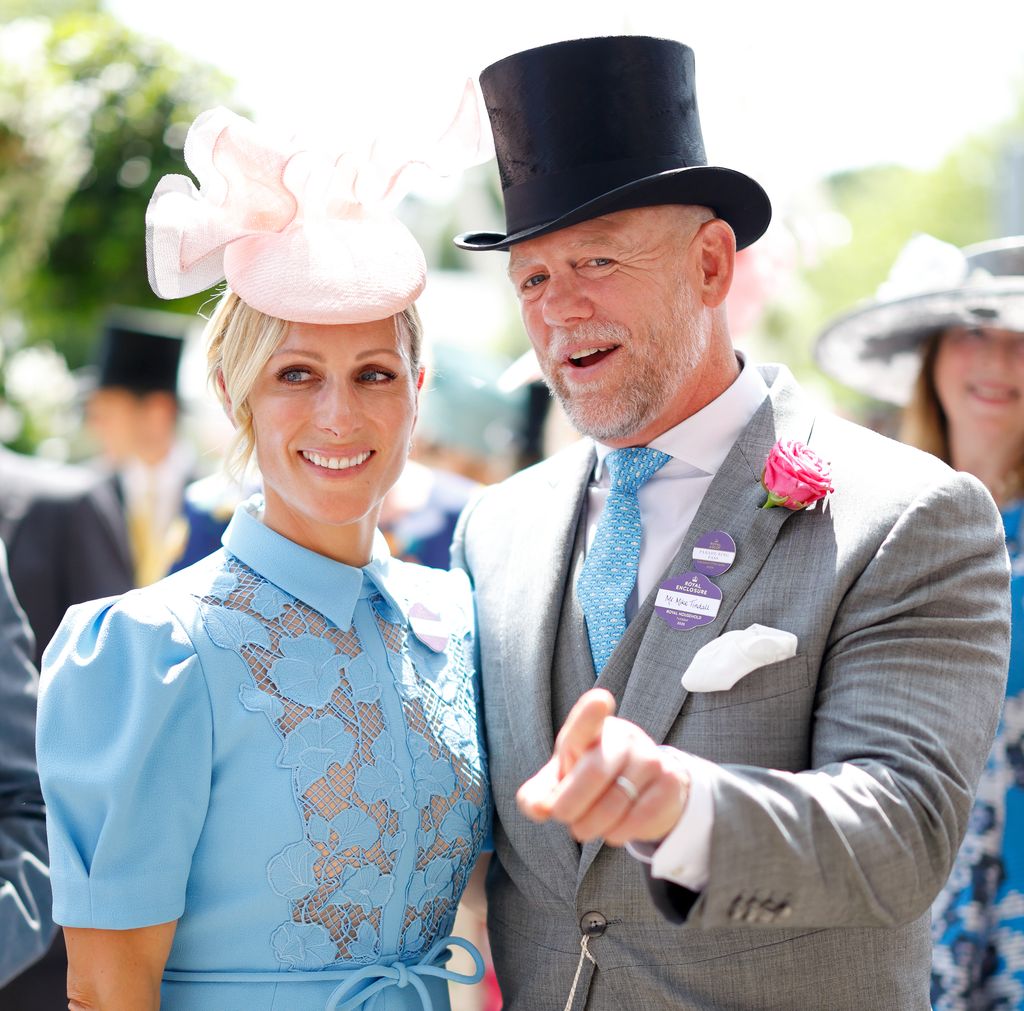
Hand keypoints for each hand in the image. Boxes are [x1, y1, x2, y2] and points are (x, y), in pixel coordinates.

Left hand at [516, 688, 689, 845]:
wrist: (640, 791)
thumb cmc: (587, 781)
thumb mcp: (558, 784)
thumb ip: (536, 796)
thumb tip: (538, 808)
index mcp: (591, 730)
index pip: (589, 720)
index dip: (592, 713)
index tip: (601, 701)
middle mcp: (624, 737)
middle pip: (595, 772)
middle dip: (570, 804)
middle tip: (564, 818)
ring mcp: (651, 758)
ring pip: (616, 801)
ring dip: (593, 825)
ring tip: (587, 827)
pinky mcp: (671, 782)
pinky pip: (640, 817)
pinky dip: (620, 833)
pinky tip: (615, 830)